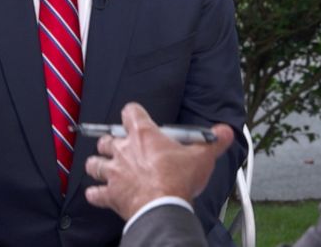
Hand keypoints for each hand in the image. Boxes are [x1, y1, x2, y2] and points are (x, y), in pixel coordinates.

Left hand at [84, 102, 234, 220]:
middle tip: (122, 147)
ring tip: (104, 167)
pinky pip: (94, 193)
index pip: (130, 112)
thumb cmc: (178, 180)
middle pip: (106, 139)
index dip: (133, 114)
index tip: (137, 118)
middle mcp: (124, 150)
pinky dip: (96, 194)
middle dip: (112, 143)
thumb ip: (214, 142)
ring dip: (98, 165)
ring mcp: (114, 172)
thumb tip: (225, 131)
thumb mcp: (202, 157)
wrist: (163, 207)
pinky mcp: (110, 194)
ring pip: (95, 164)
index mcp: (144, 135)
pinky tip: (98, 194)